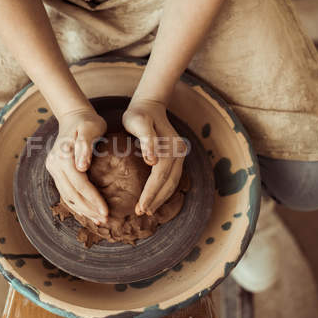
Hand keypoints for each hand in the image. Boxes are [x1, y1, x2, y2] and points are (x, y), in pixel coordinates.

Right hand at [45, 108, 108, 223]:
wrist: (74, 114)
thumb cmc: (87, 120)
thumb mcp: (90, 128)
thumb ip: (85, 146)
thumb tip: (81, 167)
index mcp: (63, 156)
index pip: (79, 184)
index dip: (92, 199)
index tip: (106, 211)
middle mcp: (54, 164)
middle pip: (71, 193)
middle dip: (88, 209)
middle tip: (105, 220)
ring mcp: (53, 167)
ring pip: (67, 195)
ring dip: (82, 209)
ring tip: (98, 219)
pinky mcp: (56, 170)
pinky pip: (66, 191)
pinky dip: (77, 202)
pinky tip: (88, 210)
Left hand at [122, 98, 186, 215]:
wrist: (149, 104)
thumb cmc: (139, 113)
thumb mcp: (137, 122)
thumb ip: (146, 140)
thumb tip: (153, 161)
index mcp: (170, 147)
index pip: (160, 176)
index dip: (151, 193)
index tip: (139, 207)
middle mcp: (179, 152)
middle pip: (169, 182)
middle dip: (156, 200)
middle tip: (142, 213)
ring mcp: (179, 154)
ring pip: (173, 182)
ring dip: (161, 198)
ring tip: (148, 210)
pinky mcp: (176, 156)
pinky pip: (172, 177)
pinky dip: (164, 190)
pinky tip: (155, 198)